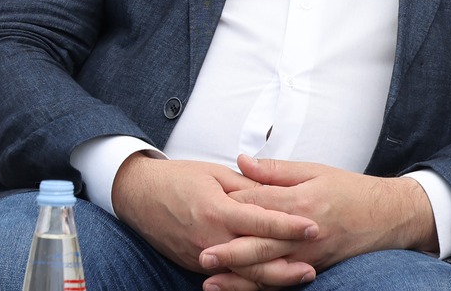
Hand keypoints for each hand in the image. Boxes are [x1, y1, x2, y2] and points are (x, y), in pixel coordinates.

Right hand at [109, 154, 317, 286]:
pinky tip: (271, 277)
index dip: (289, 225)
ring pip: (244, 274)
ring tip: (300, 274)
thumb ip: (245, 185)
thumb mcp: (212, 173)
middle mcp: (210, 237)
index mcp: (216, 209)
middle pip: (256, 258)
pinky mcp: (195, 264)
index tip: (313, 226)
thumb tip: (274, 193)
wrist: (136, 195)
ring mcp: (201, 254)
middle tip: (314, 264)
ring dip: (274, 277)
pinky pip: (228, 275)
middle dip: (288, 263)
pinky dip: (251, 278)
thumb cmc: (175, 178)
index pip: (261, 221)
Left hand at [202, 155, 435, 285]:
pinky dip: (263, 287)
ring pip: (270, 270)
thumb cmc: (351, 190)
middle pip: (260, 244)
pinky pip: (285, 281)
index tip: (203, 206)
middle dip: (230, 252)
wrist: (390, 216)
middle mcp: (304, 234)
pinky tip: (243, 289)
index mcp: (300, 203)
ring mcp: (310, 255)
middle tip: (201, 256)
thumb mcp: (314, 170)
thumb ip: (275, 170)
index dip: (230, 207)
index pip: (258, 206)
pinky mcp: (316, 268)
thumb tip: (241, 161)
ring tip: (211, 282)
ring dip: (241, 278)